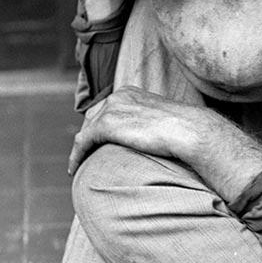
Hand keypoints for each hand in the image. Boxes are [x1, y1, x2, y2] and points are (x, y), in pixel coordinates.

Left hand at [68, 88, 206, 175]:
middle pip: (93, 117)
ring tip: (79, 165)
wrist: (188, 131)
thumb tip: (150, 139)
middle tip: (87, 156)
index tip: (98, 144)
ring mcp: (112, 109)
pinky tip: (73, 169)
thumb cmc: (184, 131)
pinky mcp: (107, 124)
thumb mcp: (162, 122)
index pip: (107, 108)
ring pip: (86, 130)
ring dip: (81, 148)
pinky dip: (76, 155)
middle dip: (88, 136)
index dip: (99, 126)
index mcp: (131, 93)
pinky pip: (83, 142)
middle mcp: (118, 96)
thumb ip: (149, 125)